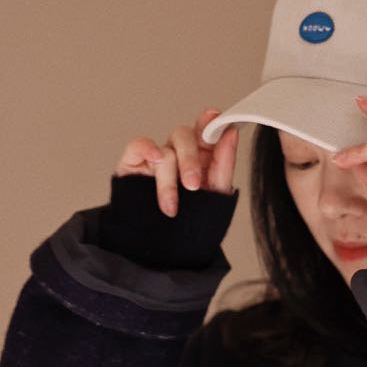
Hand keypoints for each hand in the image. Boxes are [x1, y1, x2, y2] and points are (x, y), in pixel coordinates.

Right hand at [115, 108, 239, 217]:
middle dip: (189, 161)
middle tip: (193, 186)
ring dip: (169, 181)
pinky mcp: (135, 162)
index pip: (206, 131)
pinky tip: (155, 160)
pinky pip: (139, 144)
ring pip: (165, 150)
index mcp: (202, 156)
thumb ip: (224, 163)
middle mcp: (179, 152)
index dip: (210, 122)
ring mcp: (157, 156)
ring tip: (171, 208)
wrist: (163, 248)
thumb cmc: (191, 220)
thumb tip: (231, 132)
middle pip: (184, 136)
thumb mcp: (215, 195)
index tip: (215, 118)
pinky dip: (148, 149)